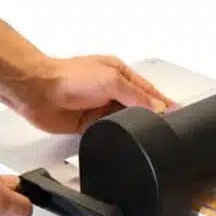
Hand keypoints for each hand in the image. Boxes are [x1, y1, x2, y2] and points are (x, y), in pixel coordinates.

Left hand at [16, 55, 176, 133]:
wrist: (37, 92)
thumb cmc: (67, 77)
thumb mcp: (111, 81)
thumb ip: (136, 96)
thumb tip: (158, 109)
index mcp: (120, 74)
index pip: (150, 91)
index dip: (164, 104)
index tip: (177, 115)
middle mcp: (111, 91)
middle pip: (140, 109)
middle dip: (150, 119)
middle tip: (163, 130)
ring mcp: (101, 108)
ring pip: (126, 124)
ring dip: (131, 130)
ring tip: (141, 136)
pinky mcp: (90, 125)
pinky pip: (110, 134)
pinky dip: (115, 138)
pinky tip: (120, 142)